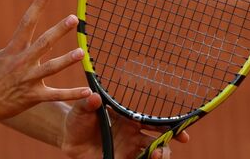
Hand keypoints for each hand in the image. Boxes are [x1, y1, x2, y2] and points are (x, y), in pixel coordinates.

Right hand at [0, 0, 91, 122]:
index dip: (37, 5)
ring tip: (82, 53)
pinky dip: (72, 94)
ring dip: (67, 60)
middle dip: (59, 30)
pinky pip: (55, 95)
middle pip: (44, 43)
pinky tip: (87, 92)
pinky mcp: (33, 96)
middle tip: (74, 19)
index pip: (27, 22)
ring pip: (52, 68)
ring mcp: (29, 79)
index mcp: (13, 49)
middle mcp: (23, 62)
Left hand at [61, 93, 189, 158]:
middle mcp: (132, 136)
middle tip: (171, 148)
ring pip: (151, 156)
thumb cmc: (78, 120)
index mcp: (128, 120)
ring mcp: (127, 151)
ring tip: (157, 156)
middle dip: (168, 146)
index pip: (153, 123)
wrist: (68, 138)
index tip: (182, 132)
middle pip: (158, 142)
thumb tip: (93, 96)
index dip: (169, 126)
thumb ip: (87, 103)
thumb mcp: (81, 109)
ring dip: (159, 157)